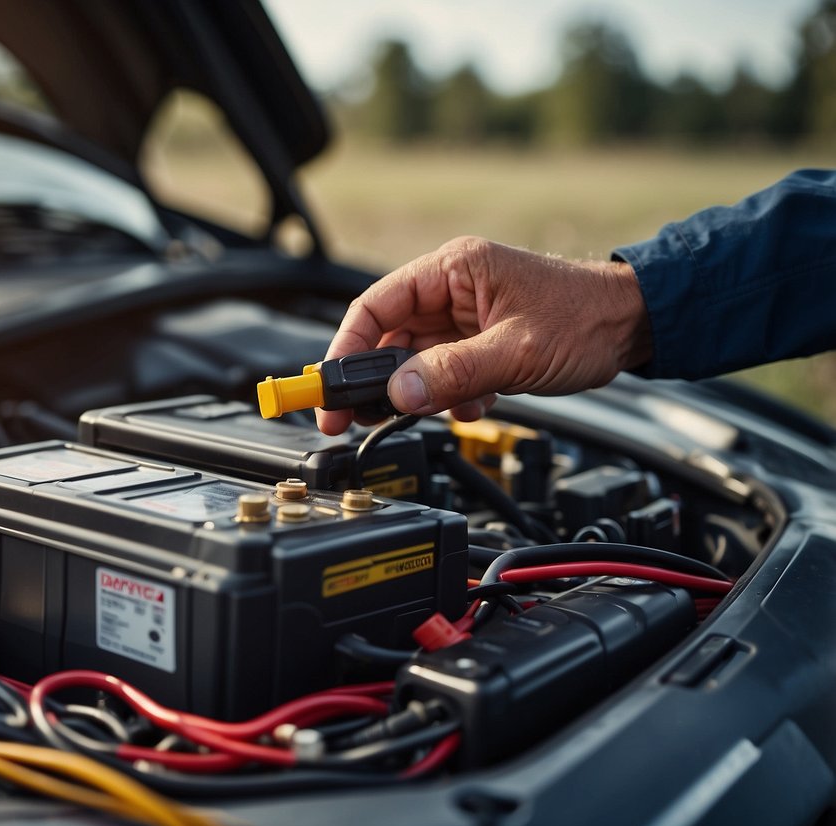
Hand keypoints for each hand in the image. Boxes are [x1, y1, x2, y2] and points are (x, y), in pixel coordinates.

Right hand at [316, 236, 652, 434]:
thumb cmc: (587, 318)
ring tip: (430, 411)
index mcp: (453, 269)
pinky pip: (440, 372)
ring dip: (417, 392)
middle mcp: (452, 288)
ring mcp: (463, 317)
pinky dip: (446, 396)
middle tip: (352, 417)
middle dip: (376, 380)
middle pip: (387, 336)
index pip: (375, 305)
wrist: (636, 326)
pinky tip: (471, 404)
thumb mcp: (516, 352)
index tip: (330, 388)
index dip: (346, 348)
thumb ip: (452, 373)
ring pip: (413, 360)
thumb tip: (398, 393)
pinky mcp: (476, 342)